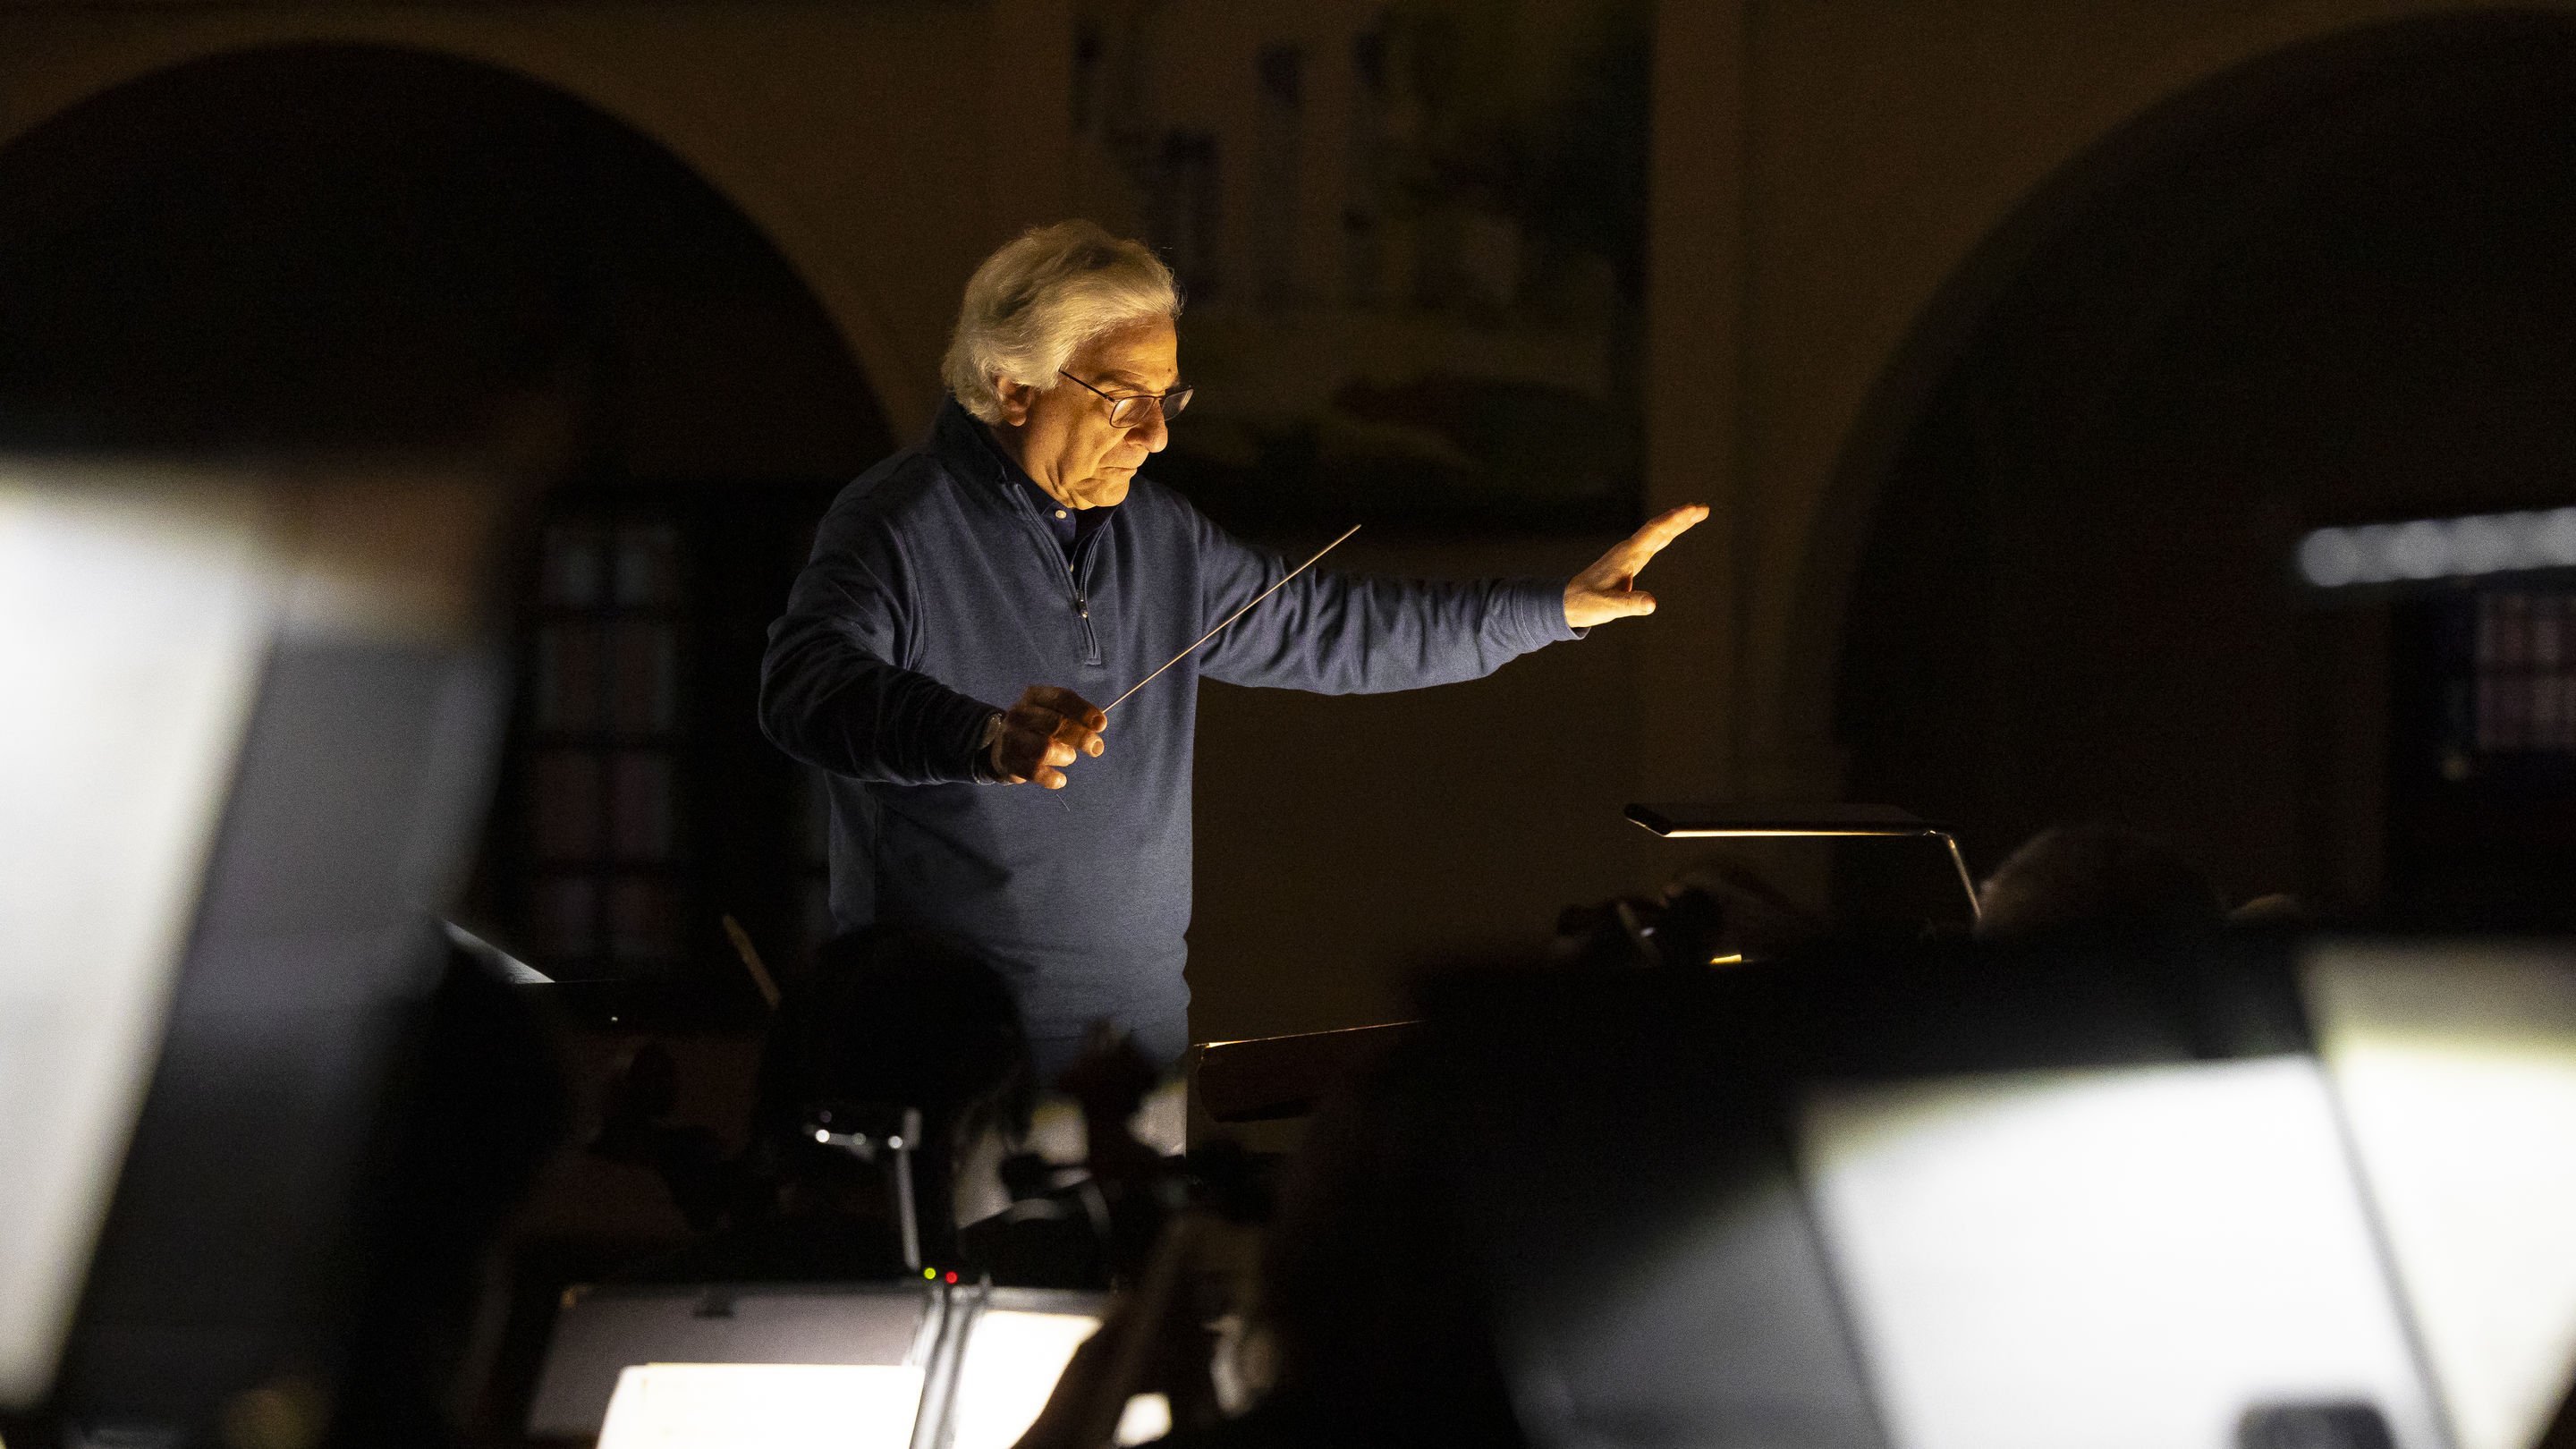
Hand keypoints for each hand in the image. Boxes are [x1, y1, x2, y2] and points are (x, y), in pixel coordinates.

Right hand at [992, 685, 1105, 787]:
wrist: (1002, 746)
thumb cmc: (1038, 727)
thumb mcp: (1053, 713)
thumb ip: (1075, 717)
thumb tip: (1098, 725)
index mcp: (1034, 696)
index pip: (1062, 698)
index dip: (1084, 711)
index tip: (1101, 725)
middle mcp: (1019, 714)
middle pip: (1056, 723)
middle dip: (1081, 737)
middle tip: (1096, 748)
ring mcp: (1010, 737)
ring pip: (1045, 749)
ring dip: (1065, 757)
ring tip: (1068, 757)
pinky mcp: (1007, 761)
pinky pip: (1035, 772)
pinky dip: (1052, 778)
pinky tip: (1060, 779)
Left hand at [1563, 504, 1708, 627]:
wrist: (1567, 601)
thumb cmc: (1587, 604)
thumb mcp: (1609, 607)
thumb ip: (1630, 604)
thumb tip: (1652, 604)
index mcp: (1627, 555)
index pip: (1654, 532)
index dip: (1675, 520)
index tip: (1693, 510)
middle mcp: (1628, 550)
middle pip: (1659, 528)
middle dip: (1681, 517)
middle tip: (1703, 508)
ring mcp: (1628, 554)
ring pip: (1656, 533)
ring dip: (1676, 523)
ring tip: (1696, 514)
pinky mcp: (1629, 561)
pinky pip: (1652, 542)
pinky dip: (1666, 535)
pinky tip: (1674, 532)